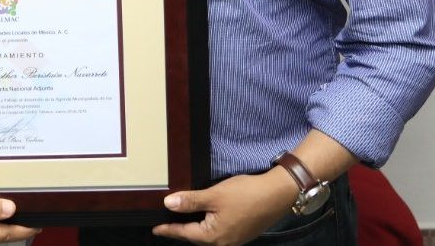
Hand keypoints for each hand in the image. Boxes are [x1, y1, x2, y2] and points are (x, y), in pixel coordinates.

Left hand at [152, 172, 295, 245]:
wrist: (278, 194)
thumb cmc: (247, 194)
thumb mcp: (214, 195)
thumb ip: (190, 201)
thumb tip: (168, 204)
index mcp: (214, 236)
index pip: (184, 233)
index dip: (168, 230)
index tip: (156, 229)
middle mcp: (224, 243)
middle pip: (196, 237)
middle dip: (181, 230)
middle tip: (167, 224)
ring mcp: (234, 239)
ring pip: (208, 235)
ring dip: (195, 228)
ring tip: (183, 221)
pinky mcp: (242, 233)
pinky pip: (219, 232)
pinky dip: (208, 226)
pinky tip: (206, 217)